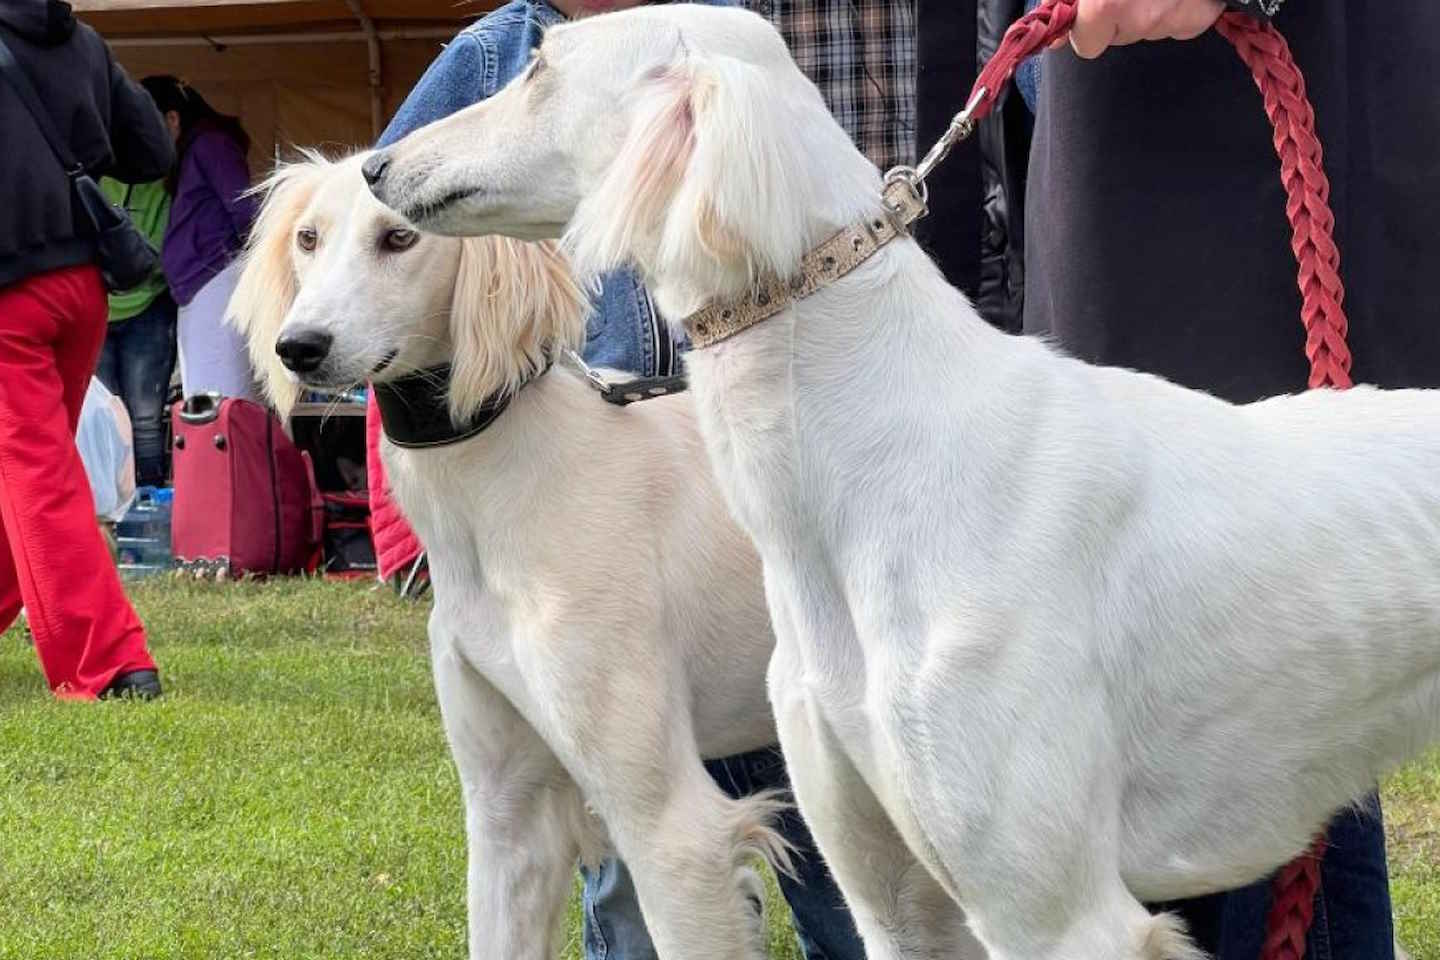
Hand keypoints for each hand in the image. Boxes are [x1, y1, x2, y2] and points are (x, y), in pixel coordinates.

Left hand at [1062, 0, 1226, 58]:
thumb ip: (1068, 3)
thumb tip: (1055, 39)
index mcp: (1108, 5)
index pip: (1088, 47)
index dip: (1089, 29)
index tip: (1094, 13)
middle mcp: (1141, 18)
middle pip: (1121, 37)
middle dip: (1122, 15)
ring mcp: (1175, 19)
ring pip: (1151, 29)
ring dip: (1151, 9)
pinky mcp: (1202, 16)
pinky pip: (1181, 24)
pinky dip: (1180, 8)